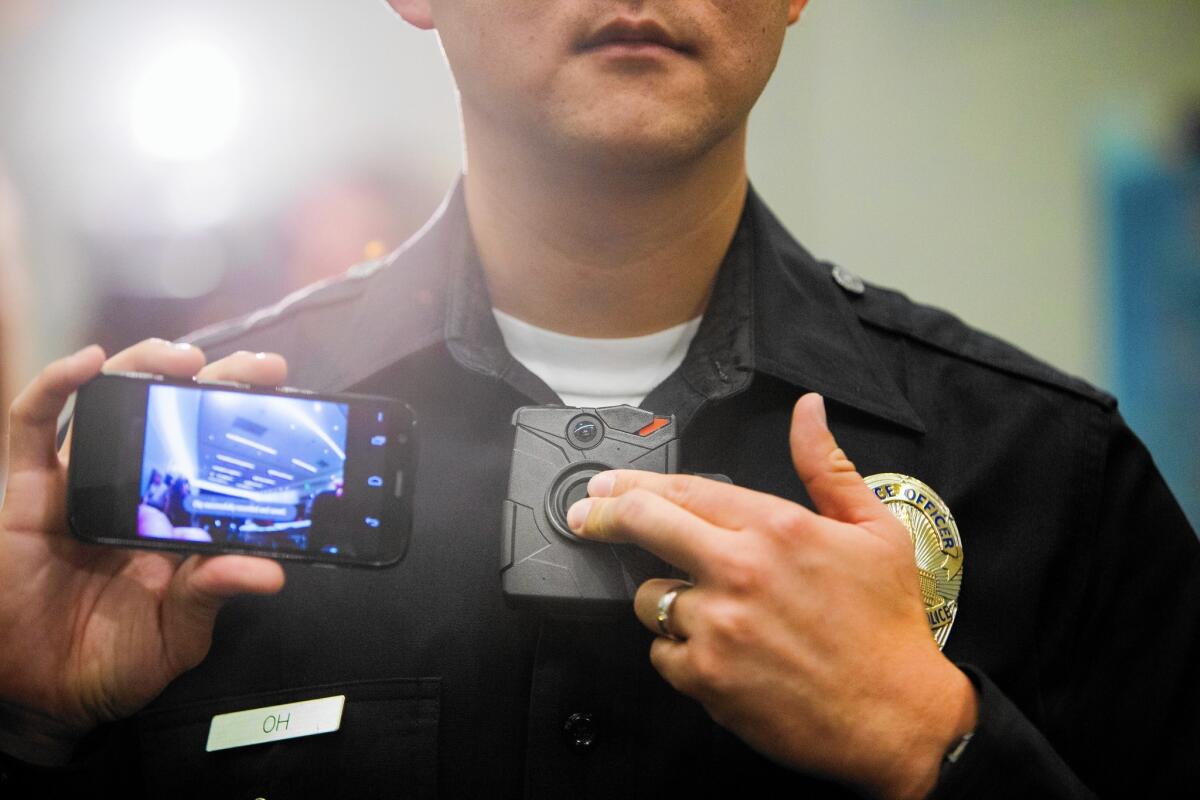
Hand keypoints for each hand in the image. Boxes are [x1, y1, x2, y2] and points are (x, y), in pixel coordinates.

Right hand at [0, 340, 287, 764]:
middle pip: (173, 410)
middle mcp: (133, 487)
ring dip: (145, 365)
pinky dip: (55, 385)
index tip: (287, 395)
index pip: (215, 448)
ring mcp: (79, 483)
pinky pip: (31, 427)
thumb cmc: (117, 660)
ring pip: (109, 400)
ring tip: (184, 359)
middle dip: (217, 378)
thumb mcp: (179, 629)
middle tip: (259, 369)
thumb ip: (213, 593)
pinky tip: (86, 362)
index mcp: (177, 514)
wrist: (48, 696)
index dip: (246, 418)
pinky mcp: (25, 492)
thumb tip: (269, 573)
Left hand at [567, 393, 976, 798]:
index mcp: (776, 528)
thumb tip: (808, 410)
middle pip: (644, 525)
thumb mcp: (875, 530)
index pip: (684, 489)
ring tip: (710, 611)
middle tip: (585, 516)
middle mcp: (739, 571)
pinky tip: (718, 652)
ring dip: (665, 598)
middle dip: (603, 515)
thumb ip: (827, 466)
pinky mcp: (706, 678)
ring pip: (650, 597)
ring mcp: (718, 626)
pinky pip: (661, 653)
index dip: (634, 483)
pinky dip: (678, 650)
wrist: (899, 718)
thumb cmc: (888, 626)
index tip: (606, 484)